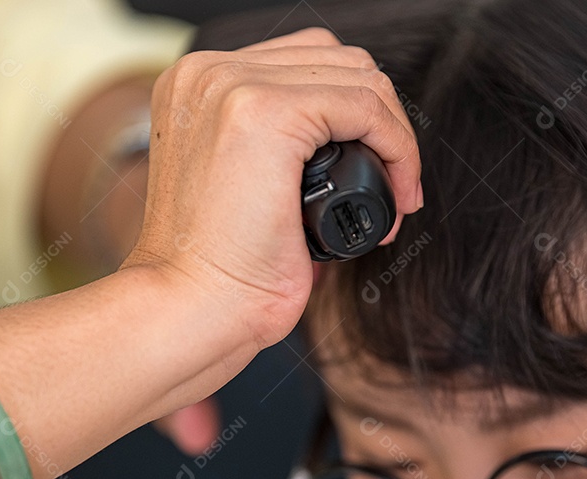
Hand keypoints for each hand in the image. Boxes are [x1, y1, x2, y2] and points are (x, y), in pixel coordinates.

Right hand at [122, 27, 422, 351]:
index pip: (305, 64)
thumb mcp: (244, 191)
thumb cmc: (219, 273)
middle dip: (381, 121)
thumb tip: (354, 156)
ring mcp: (231, 86)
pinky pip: (364, 105)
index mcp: (197, 86)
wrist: (188, 310)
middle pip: (335, 60)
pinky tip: (398, 193)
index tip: (378, 177)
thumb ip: (283, 155)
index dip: (356, 114)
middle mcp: (207, 72)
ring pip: (357, 77)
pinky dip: (397, 147)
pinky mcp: (264, 111)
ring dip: (395, 136)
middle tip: (396, 187)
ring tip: (397, 197)